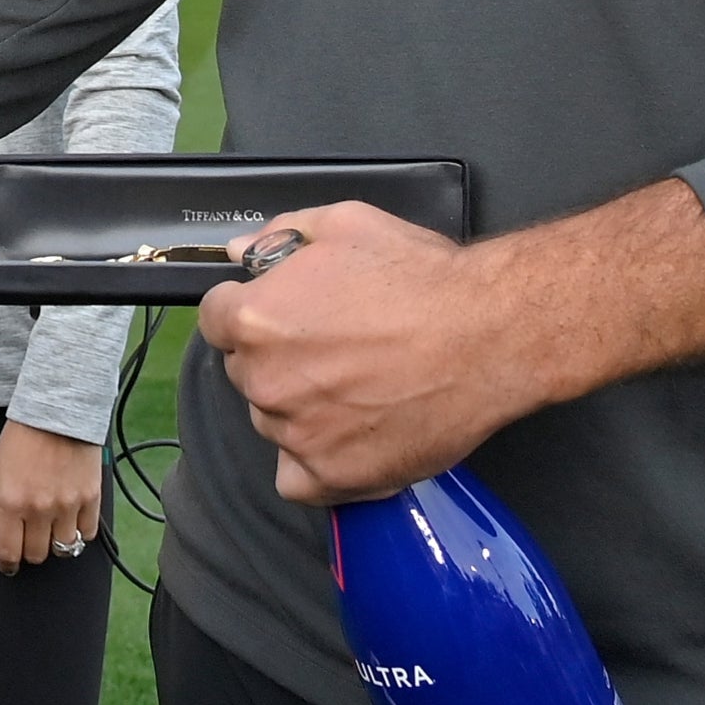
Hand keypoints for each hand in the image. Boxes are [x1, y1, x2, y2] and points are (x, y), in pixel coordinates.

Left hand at [0, 420, 103, 575]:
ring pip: (63, 549)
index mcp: (11, 502)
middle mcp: (39, 508)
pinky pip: (86, 534)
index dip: (7, 564)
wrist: (57, 411)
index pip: (9, 553)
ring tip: (51, 526)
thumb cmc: (22, 437)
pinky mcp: (90, 499)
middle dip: (30, 550)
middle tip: (29, 536)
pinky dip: (79, 532)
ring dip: (55, 542)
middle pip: (37, 555)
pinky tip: (70, 518)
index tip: (9, 564)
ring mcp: (67, 505)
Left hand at [195, 181, 704, 505]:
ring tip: (357, 385)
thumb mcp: (345, 224)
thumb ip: (280, 235)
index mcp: (255, 319)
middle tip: (335, 345)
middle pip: (246, 371)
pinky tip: (346, 435)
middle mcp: (265, 381)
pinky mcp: (334, 477)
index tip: (283, 313)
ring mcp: (297, 434)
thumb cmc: (422, 277)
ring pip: (273, 421)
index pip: (216, 319)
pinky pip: (297, 479)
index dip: (250, 311)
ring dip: (299, 407)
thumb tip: (242, 253)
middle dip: (278, 357)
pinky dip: (313, 463)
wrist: (489, 333)